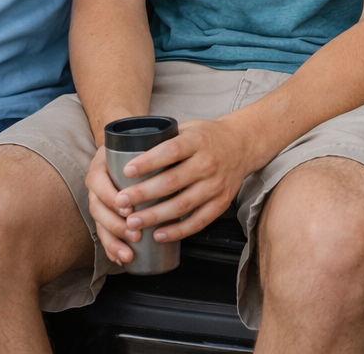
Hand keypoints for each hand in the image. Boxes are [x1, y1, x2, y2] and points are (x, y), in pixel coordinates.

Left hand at [86, 118, 259, 265]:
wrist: (242, 145)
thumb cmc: (207, 137)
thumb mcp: (187, 128)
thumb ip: (163, 140)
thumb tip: (126, 151)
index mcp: (197, 141)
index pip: (170, 151)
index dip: (148, 162)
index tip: (126, 171)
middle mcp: (208, 163)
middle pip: (172, 182)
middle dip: (143, 194)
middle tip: (121, 202)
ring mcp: (216, 185)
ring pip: (183, 205)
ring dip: (155, 216)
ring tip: (133, 222)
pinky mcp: (221, 202)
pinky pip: (198, 221)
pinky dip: (177, 231)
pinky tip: (158, 234)